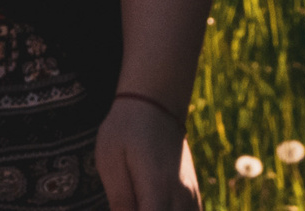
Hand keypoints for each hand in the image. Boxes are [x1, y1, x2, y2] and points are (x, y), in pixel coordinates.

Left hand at [96, 96, 199, 210]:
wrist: (156, 105)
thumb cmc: (126, 129)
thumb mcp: (110, 158)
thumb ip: (119, 198)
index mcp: (158, 188)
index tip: (124, 206)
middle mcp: (181, 196)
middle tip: (130, 198)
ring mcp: (191, 196)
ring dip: (160, 210)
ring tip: (140, 198)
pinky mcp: (194, 194)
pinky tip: (151, 202)